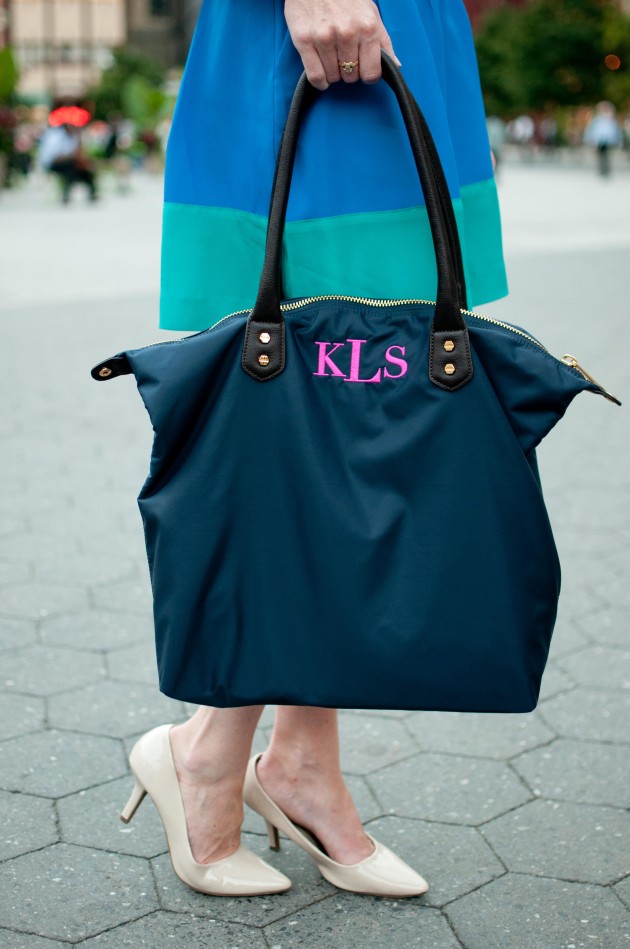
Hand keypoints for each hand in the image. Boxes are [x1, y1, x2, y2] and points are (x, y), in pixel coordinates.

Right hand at [284, 0, 400, 89]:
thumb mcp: (370, 12)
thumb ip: (383, 41)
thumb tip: (396, 65)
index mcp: (367, 27)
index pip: (371, 73)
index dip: (368, 74)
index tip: (363, 69)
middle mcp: (347, 33)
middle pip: (351, 76)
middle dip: (349, 71)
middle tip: (344, 58)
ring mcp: (324, 37)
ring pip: (333, 77)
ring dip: (333, 74)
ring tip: (332, 59)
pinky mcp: (304, 40)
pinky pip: (315, 76)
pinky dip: (320, 82)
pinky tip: (322, 77)